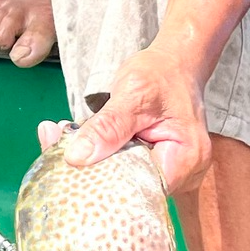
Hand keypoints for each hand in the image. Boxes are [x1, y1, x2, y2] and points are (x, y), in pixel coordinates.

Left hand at [64, 43, 211, 193]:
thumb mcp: (133, 93)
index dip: (105, 181)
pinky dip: (107, 155)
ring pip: (127, 178)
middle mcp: (185, 173)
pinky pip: (128, 167)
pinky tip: (86, 140)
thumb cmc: (162, 73)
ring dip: (99, 160)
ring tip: (71, 138)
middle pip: (133, 186)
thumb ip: (108, 126)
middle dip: (96, 169)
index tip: (72, 164)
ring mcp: (172, 172)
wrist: (175, 63)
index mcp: (186, 158)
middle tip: (63, 146)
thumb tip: (77, 157)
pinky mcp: (157, 165)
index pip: (140, 187)